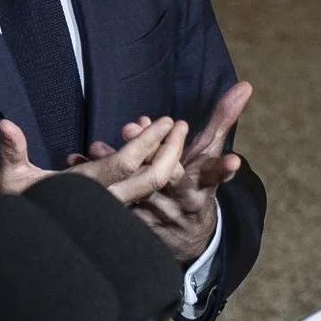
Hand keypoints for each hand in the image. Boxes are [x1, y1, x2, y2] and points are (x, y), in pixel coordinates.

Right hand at [0, 113, 185, 204]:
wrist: (21, 250)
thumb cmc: (14, 213)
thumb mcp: (9, 180)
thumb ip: (11, 152)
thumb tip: (5, 124)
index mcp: (87, 188)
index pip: (126, 163)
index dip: (148, 141)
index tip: (166, 121)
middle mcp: (105, 201)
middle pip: (151, 178)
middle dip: (171, 150)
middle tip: (181, 125)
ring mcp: (112, 210)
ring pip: (149, 187)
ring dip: (166, 159)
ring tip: (173, 134)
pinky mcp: (112, 213)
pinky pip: (142, 192)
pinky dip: (153, 170)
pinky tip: (157, 154)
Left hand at [88, 81, 250, 263]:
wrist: (186, 235)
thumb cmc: (196, 181)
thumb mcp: (210, 153)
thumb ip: (223, 119)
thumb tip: (245, 85)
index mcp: (202, 183)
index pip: (214, 174)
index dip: (222, 169)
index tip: (231, 160)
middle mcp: (180, 201)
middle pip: (167, 178)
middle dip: (149, 153)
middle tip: (131, 130)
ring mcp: (155, 215)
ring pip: (133, 190)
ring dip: (114, 166)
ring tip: (96, 146)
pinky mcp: (131, 225)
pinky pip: (109, 202)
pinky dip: (89, 184)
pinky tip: (75, 164)